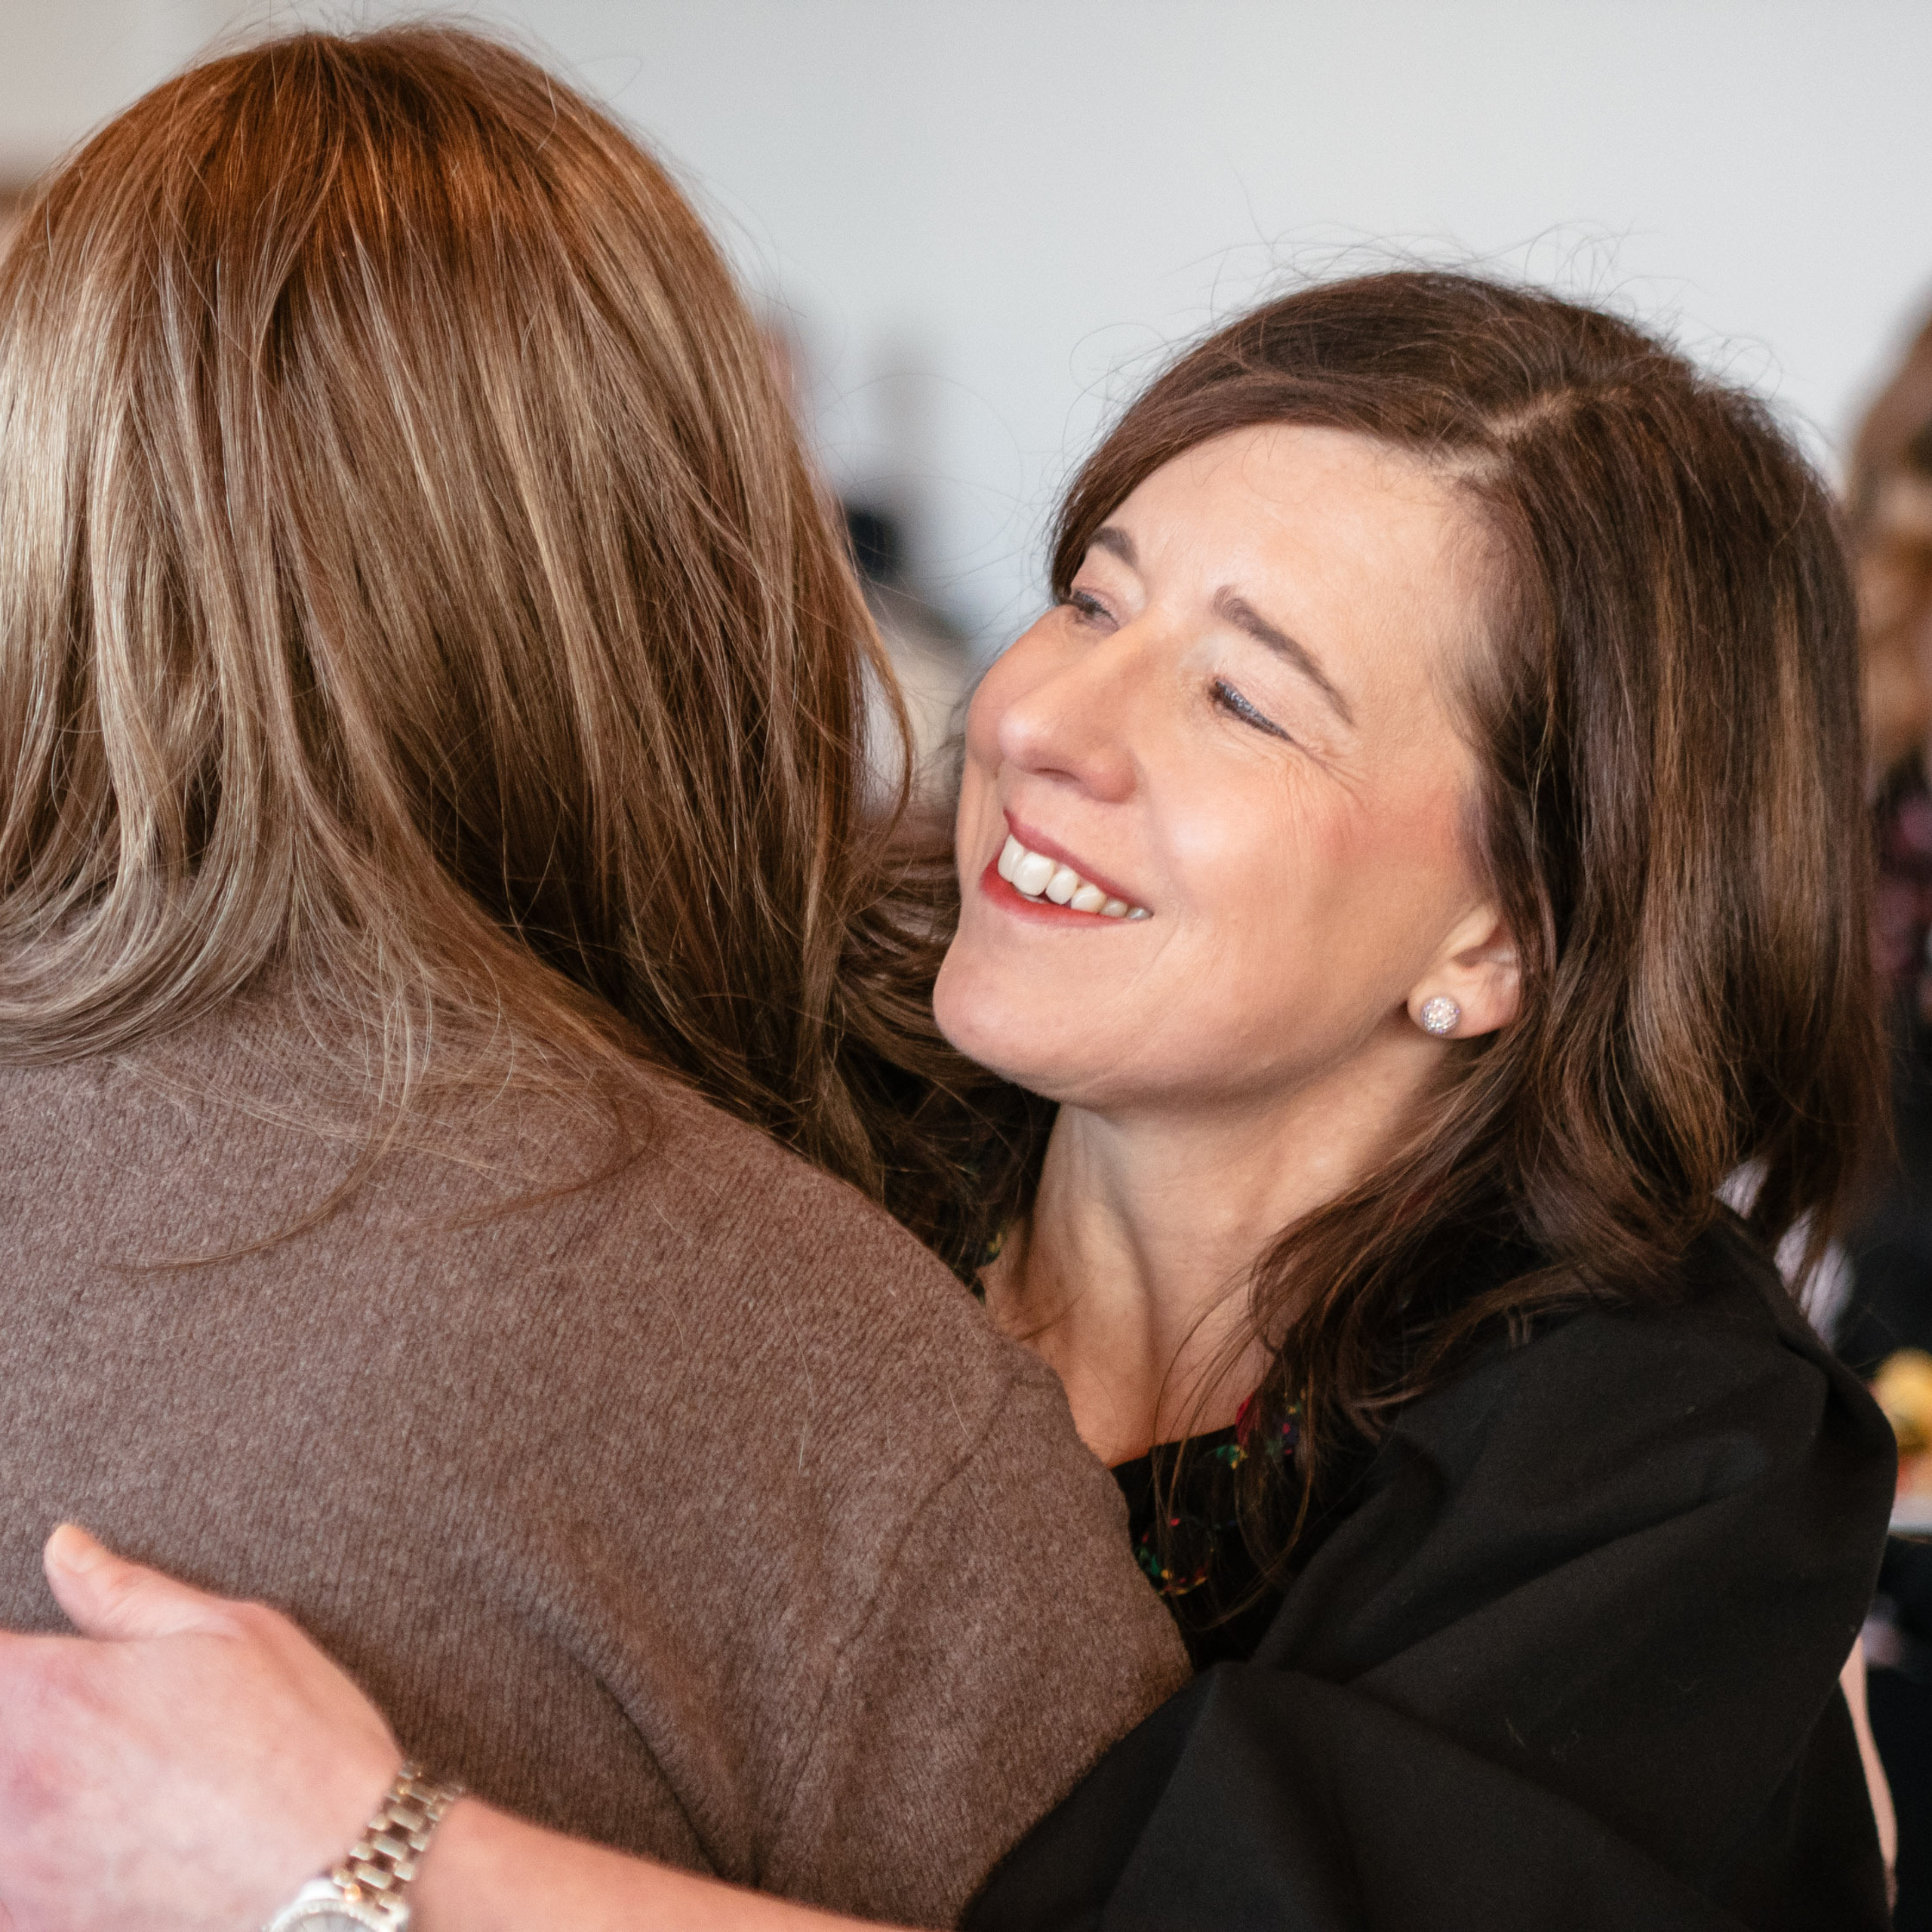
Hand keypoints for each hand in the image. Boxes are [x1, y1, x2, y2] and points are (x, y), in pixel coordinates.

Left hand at [0, 1526, 402, 1931]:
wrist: (342, 1867)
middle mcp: (13, 1785)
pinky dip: (21, 1859)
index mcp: (54, 1694)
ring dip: (17, 1785)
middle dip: (19, 1704)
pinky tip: (69, 1836)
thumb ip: (124, 1594)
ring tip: (85, 1769)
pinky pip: (0, 1889)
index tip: (33, 1657)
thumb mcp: (230, 1632)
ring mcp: (16, 1869)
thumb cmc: (297, 1740)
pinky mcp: (36, 1929)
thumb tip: (63, 1550)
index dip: (8, 1653)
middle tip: (88, 1717)